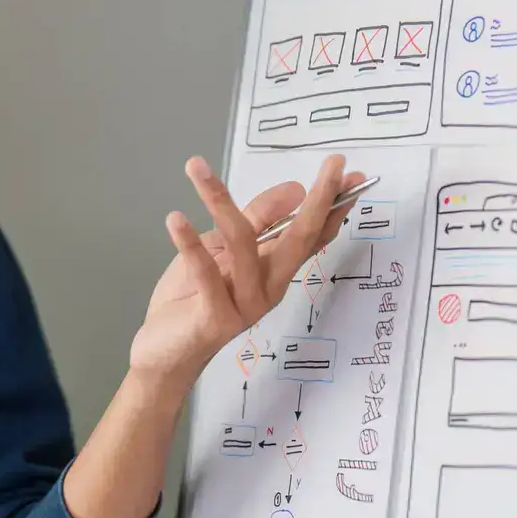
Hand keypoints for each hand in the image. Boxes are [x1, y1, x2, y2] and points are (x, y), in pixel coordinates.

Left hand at [130, 154, 363, 392]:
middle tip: (333, 165)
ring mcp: (245, 304)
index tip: (351, 172)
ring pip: (243, 245)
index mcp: (274, 270)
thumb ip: (256, 220)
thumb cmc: (194, 297)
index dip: (333, 204)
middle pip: (299, 239)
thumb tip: (296, 188)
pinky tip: (175, 219)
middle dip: (319, 201)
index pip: (313, 234)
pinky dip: (189, 244)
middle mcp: (269, 287)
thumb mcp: (224, 249)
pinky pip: (206, 274)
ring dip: (220, 202)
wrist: (165, 353)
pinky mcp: (216, 317)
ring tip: (196, 167)